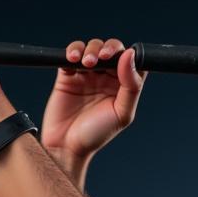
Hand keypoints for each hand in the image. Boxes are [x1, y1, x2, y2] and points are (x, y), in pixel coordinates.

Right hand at [41, 38, 145, 170]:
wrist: (66, 148)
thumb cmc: (95, 135)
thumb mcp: (122, 113)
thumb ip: (131, 85)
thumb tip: (130, 56)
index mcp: (122, 85)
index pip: (130, 60)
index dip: (128, 54)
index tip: (121, 57)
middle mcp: (105, 77)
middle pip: (111, 49)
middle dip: (108, 48)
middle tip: (102, 57)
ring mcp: (86, 75)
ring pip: (91, 48)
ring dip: (90, 49)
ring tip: (86, 62)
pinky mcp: (67, 76)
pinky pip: (71, 55)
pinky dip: (72, 51)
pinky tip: (72, 59)